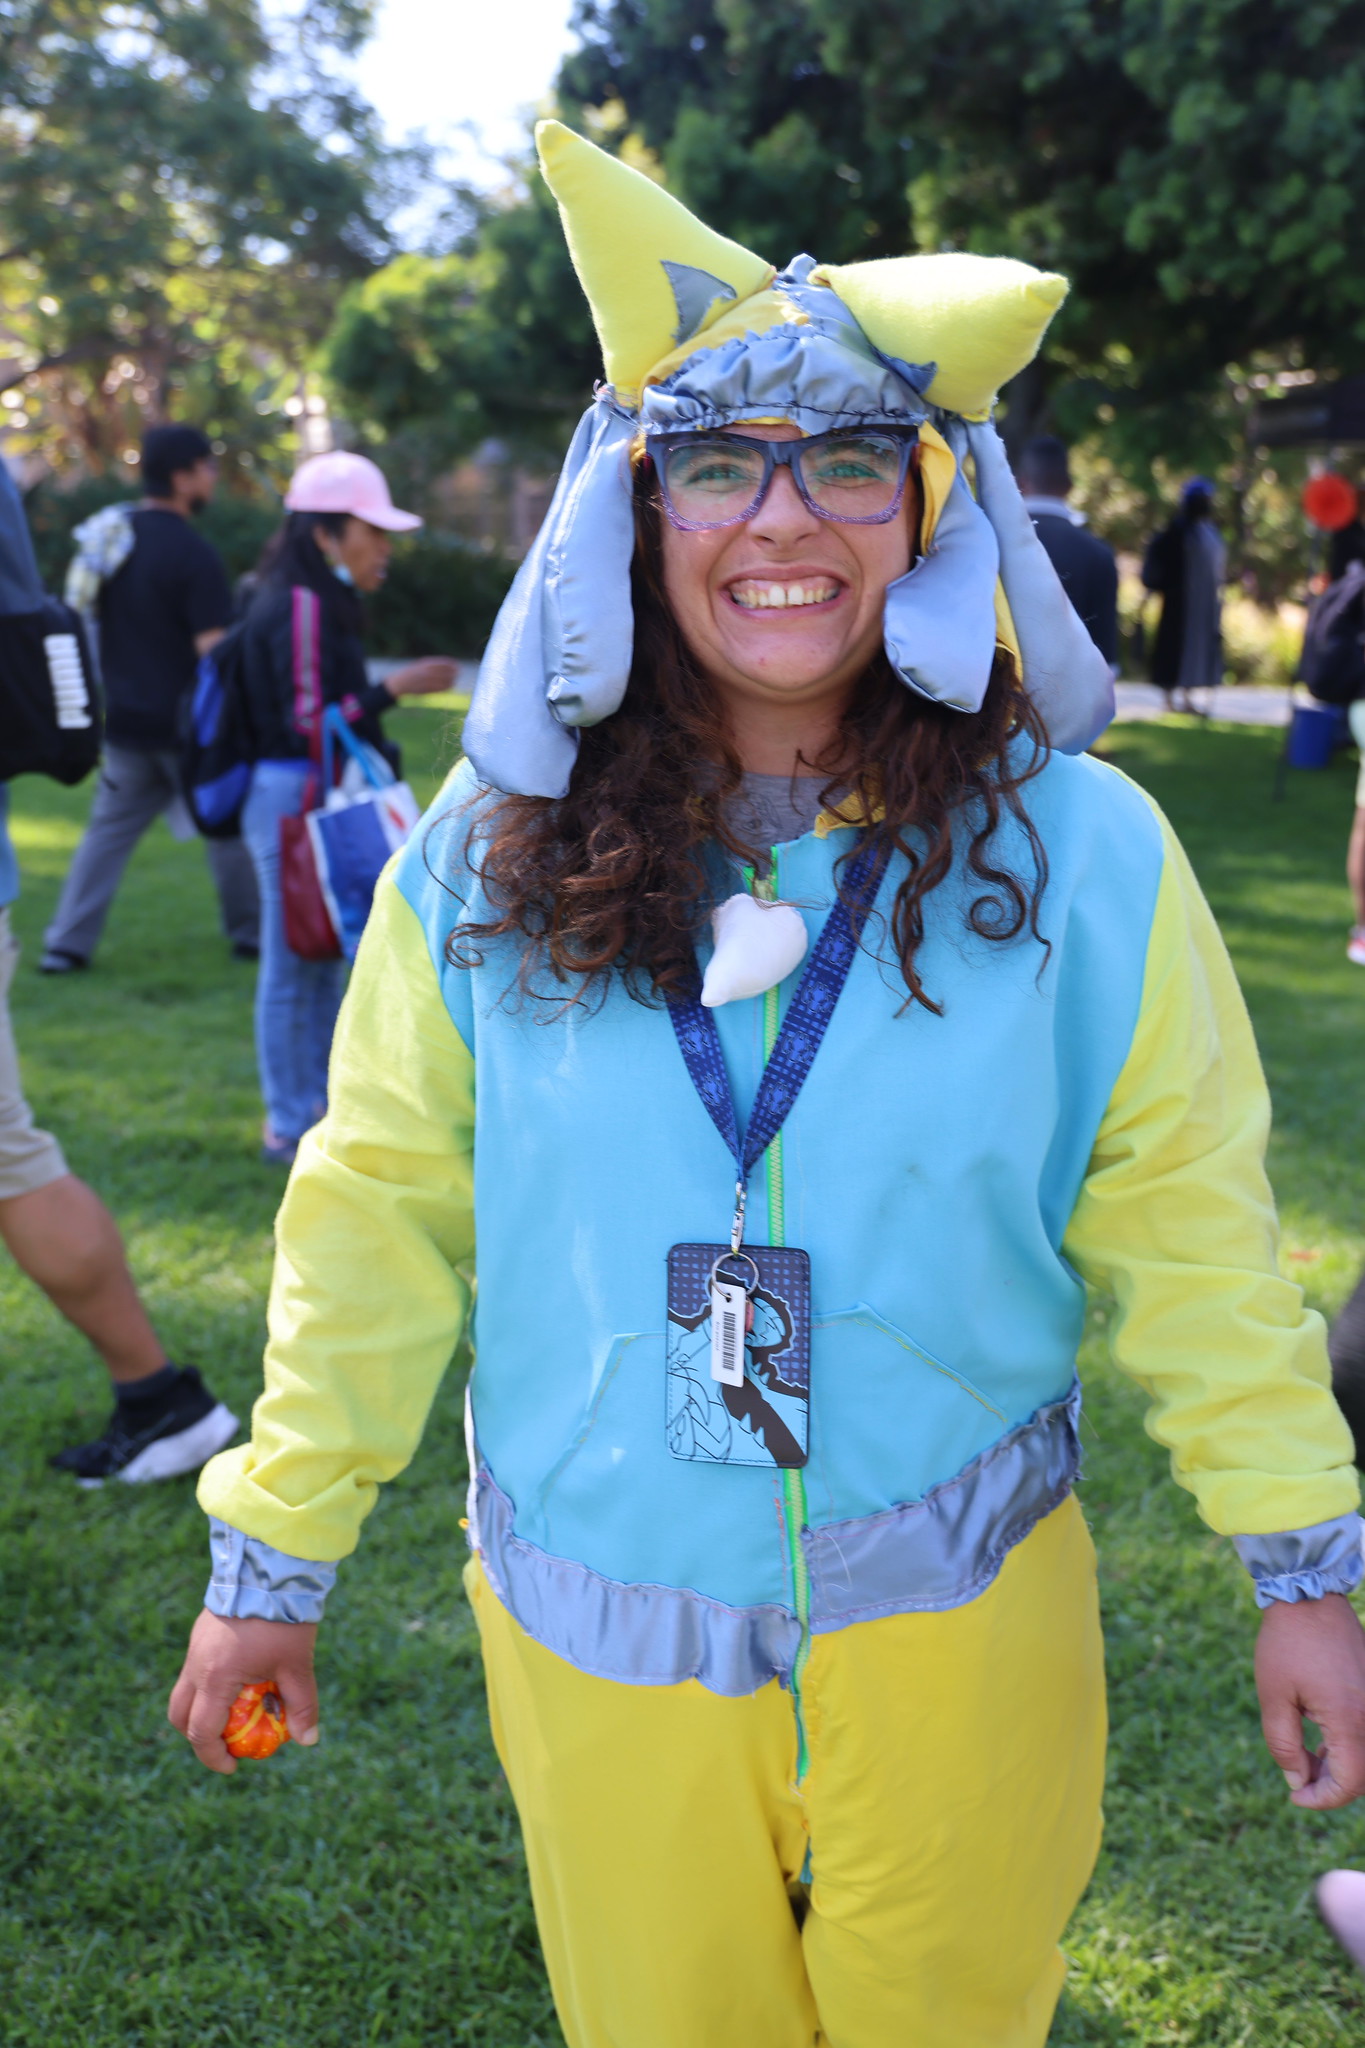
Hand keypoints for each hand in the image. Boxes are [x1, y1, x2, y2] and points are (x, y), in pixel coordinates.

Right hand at [168, 1609, 319, 1774]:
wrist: (269, 1568)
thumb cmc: (284, 1619)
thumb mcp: (297, 1665)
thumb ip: (302, 1704)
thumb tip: (309, 1740)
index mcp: (216, 1678)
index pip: (201, 1732)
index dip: (214, 1757)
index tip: (233, 1766)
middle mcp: (197, 1665)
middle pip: (180, 1716)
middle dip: (199, 1737)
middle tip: (227, 1744)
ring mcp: (195, 1647)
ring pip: (184, 1692)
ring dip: (203, 1710)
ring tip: (236, 1712)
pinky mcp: (200, 1633)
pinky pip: (195, 1670)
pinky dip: (209, 1686)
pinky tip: (241, 1678)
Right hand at [386, 657, 458, 697]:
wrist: (399, 684)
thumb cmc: (411, 673)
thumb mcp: (421, 665)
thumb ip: (433, 666)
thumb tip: (448, 666)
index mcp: (424, 664)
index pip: (442, 663)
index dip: (451, 665)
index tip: (457, 665)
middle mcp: (426, 672)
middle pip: (444, 673)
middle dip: (453, 673)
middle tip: (458, 673)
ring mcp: (426, 681)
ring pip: (443, 682)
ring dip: (451, 681)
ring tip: (454, 680)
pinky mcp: (426, 690)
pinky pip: (439, 689)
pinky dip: (445, 687)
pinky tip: (449, 686)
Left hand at [1255, 1592, 1364, 1808]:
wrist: (1308, 1596)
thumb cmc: (1287, 1643)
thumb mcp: (1274, 1697)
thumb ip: (1284, 1745)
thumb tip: (1297, 1781)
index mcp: (1350, 1718)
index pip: (1349, 1782)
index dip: (1323, 1799)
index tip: (1295, 1797)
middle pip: (1362, 1774)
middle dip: (1330, 1786)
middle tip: (1297, 1779)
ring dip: (1338, 1768)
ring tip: (1304, 1761)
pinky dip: (1347, 1748)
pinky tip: (1319, 1745)